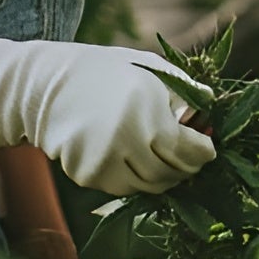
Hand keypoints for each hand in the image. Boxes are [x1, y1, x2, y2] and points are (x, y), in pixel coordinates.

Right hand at [0, 37, 215, 195]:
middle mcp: (128, 142)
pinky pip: (121, 187)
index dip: (205, 153)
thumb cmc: (107, 71)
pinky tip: (132, 157)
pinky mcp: (87, 175)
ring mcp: (105, 162)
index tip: (209, 149)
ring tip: (164, 159)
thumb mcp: (152, 70)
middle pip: (171, 174)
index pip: (190, 151)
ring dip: (161, 177)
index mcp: (149, 114)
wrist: (46, 84)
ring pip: (147, 187)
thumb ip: (185, 93)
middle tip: (191, 159)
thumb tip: (212, 114)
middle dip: (186, 168)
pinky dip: (133, 178)